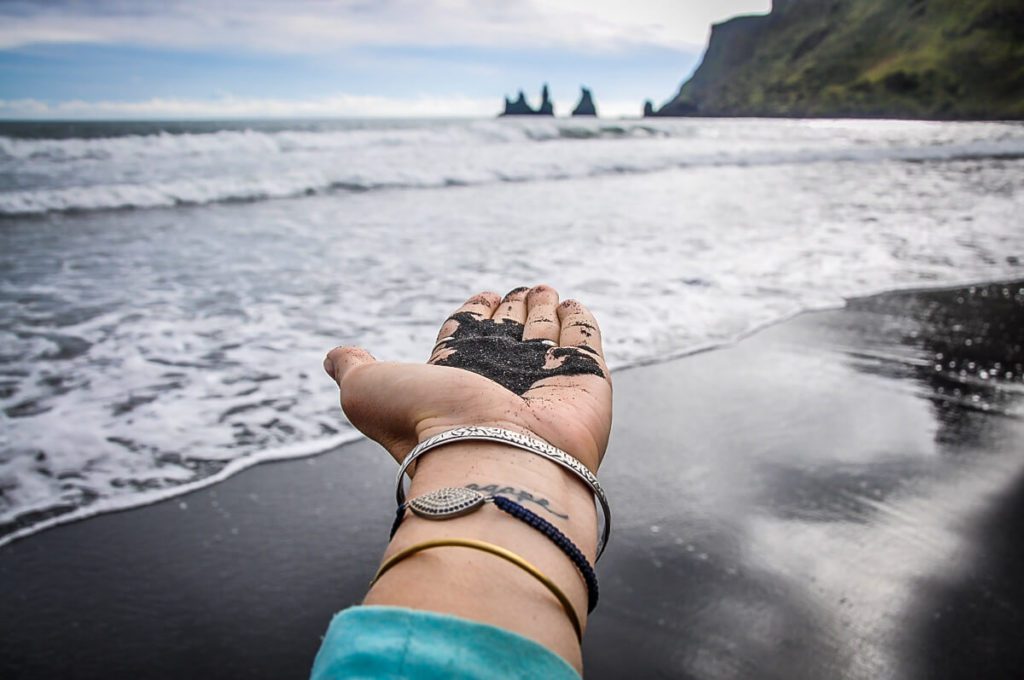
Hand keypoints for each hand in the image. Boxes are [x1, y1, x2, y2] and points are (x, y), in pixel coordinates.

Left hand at [323, 285, 611, 471]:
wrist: (495, 460)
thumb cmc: (428, 428)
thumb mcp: (368, 391)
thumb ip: (352, 367)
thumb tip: (335, 357)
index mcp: (454, 379)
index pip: (468, 334)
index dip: (475, 313)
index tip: (483, 296)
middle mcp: (500, 380)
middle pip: (509, 333)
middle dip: (514, 309)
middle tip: (520, 290)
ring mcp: (544, 381)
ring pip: (546, 333)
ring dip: (544, 308)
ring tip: (543, 290)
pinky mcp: (585, 381)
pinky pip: (585, 340)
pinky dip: (581, 321)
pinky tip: (573, 305)